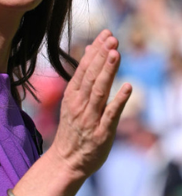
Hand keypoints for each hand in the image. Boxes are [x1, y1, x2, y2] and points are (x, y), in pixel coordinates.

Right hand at [50, 30, 131, 182]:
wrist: (66, 161)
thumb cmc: (73, 130)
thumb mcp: (73, 103)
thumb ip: (83, 79)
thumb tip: (90, 51)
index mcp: (72, 96)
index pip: (83, 69)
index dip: (95, 52)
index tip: (105, 35)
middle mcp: (80, 105)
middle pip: (91, 77)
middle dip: (101, 57)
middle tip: (112, 39)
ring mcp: (90, 118)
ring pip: (99, 91)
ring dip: (108, 72)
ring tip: (116, 53)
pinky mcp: (102, 133)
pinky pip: (111, 114)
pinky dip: (119, 100)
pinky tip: (129, 87)